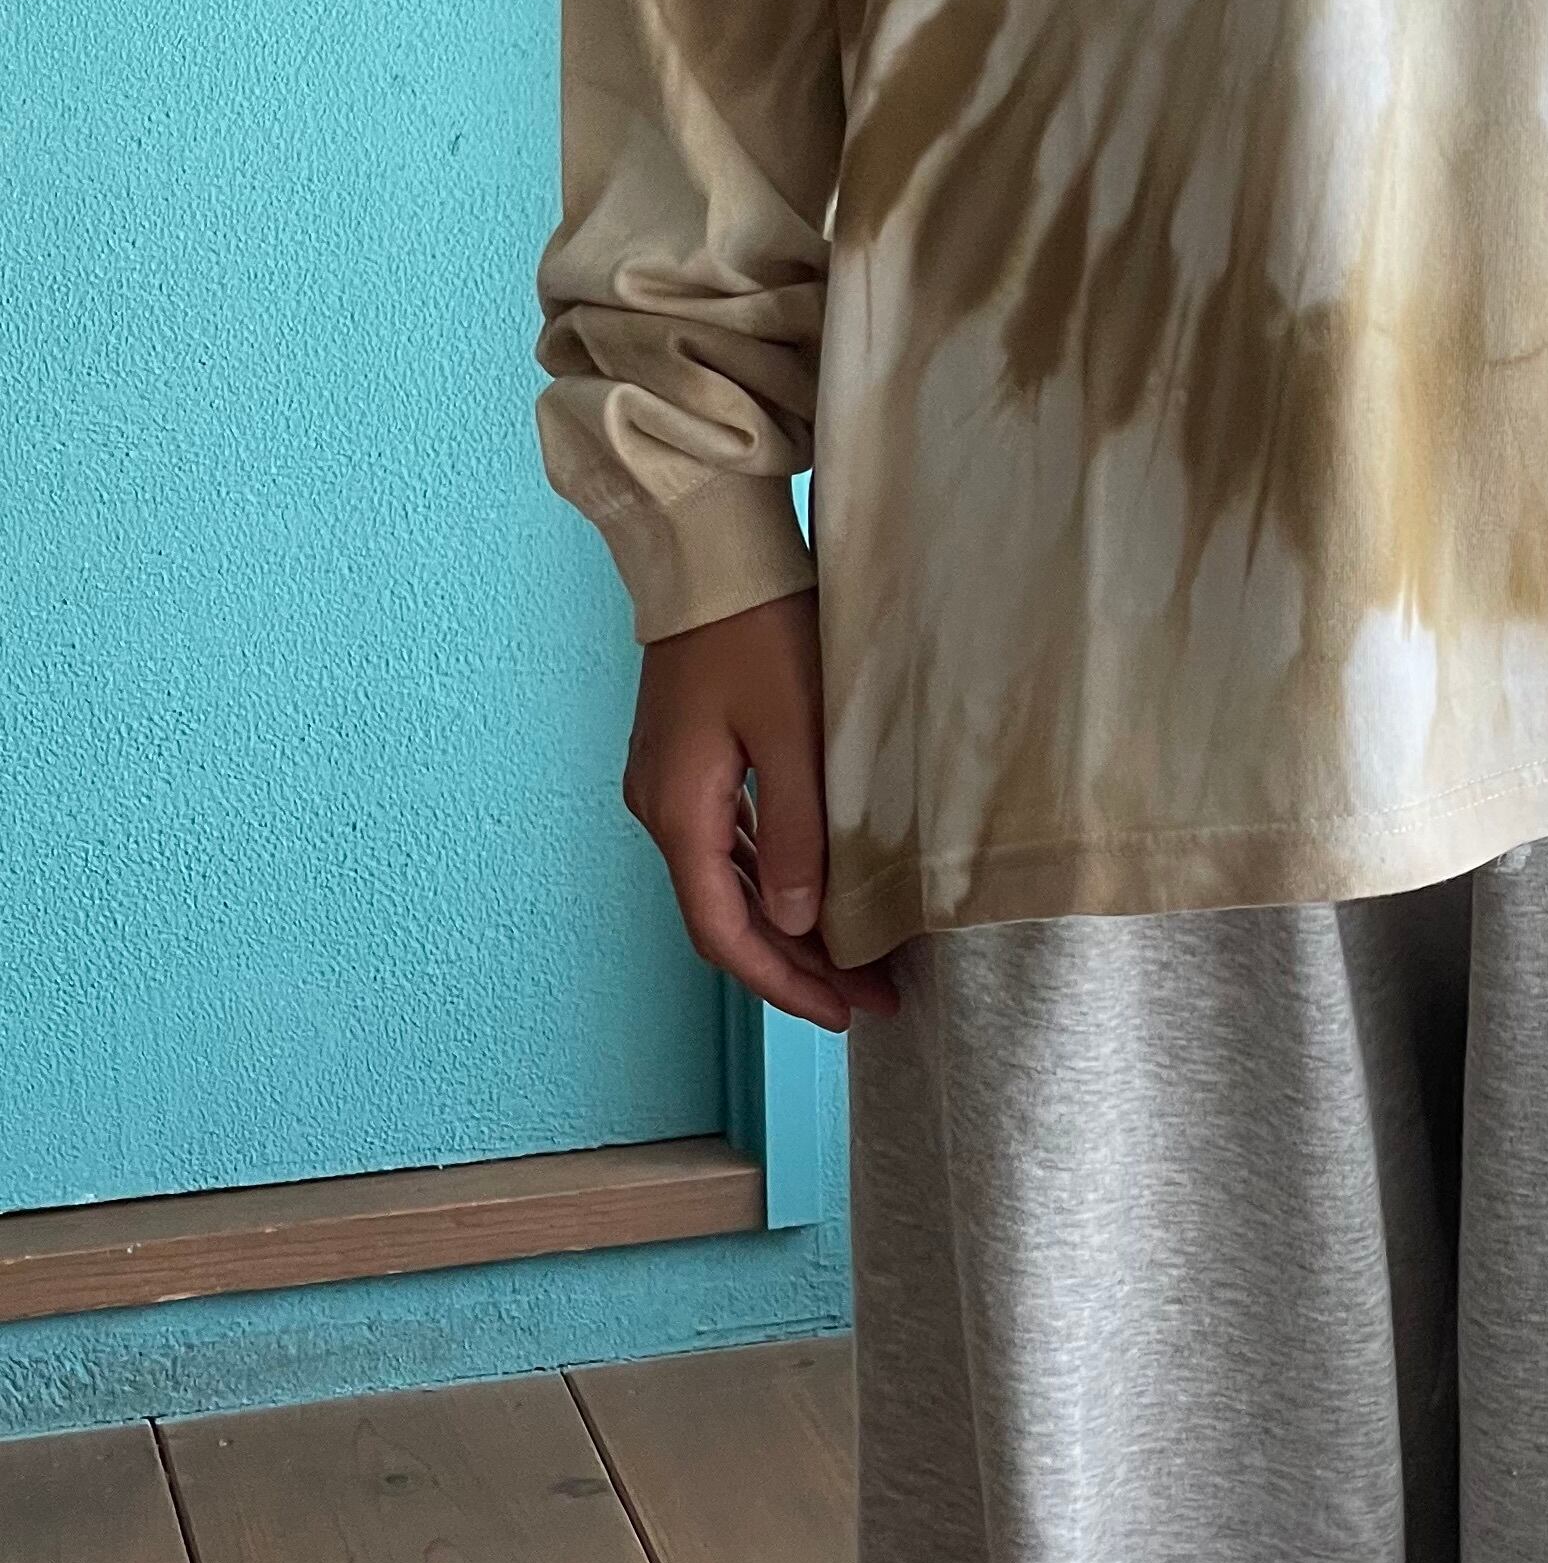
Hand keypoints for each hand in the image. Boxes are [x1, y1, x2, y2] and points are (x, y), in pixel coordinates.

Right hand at [623, 590, 898, 1032]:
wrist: (710, 550)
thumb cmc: (758, 628)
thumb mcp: (793, 732)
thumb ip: (799, 831)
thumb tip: (798, 923)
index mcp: (679, 810)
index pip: (724, 932)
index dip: (785, 983)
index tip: (847, 1012)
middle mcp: (659, 807)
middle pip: (724, 915)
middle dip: (796, 963)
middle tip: (872, 993)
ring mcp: (666, 782)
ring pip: (726, 881)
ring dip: (785, 924)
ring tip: (855, 953)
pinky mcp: (684, 757)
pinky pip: (726, 842)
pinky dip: (770, 879)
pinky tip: (810, 891)